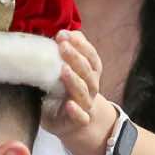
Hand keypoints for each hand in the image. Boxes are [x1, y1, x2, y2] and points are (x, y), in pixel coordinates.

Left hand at [42, 31, 118, 154]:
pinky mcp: (79, 121)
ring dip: (74, 80)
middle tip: (62, 46)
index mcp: (91, 72)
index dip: (80, 44)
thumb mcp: (68, 70)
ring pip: (84, 91)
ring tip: (64, 70)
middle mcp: (92, 87)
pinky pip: (81, 117)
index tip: (62, 34)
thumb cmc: (66, 92)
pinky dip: (76, 111)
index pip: (90, 56)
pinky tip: (69, 105)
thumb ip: (68, 53)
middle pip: (87, 71)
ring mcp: (86, 104)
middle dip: (75, 57)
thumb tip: (65, 32)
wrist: (72, 123)